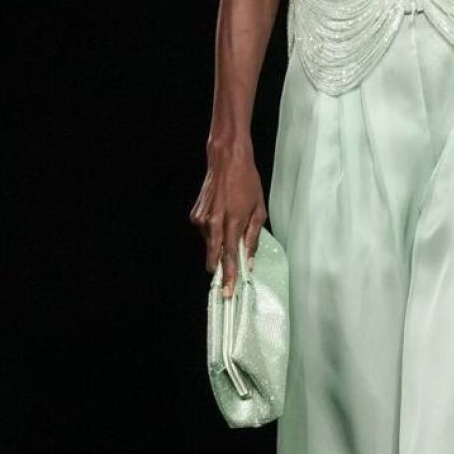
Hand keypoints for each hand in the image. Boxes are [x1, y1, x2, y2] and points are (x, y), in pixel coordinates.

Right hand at [189, 143, 267, 298]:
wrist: (226, 161)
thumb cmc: (246, 183)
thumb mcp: (258, 210)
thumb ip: (252, 238)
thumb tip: (249, 260)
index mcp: (231, 222)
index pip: (229, 257)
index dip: (229, 276)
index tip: (228, 292)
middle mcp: (213, 223)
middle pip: (214, 256)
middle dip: (221, 269)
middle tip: (228, 280)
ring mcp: (201, 220)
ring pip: (210, 244)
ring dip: (220, 243)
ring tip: (231, 223)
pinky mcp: (195, 216)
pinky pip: (205, 233)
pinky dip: (214, 232)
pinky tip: (222, 216)